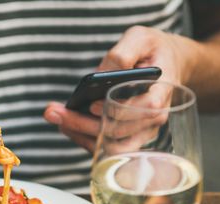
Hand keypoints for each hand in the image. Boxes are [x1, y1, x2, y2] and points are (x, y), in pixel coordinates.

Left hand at [44, 26, 194, 151]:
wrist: (165, 64)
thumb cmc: (151, 50)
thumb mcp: (140, 39)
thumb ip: (123, 53)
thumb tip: (104, 71)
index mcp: (160, 94)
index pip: (142, 111)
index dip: (117, 111)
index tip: (92, 105)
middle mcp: (152, 120)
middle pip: (116, 132)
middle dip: (82, 123)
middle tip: (54, 112)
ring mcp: (140, 133)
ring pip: (108, 146)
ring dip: (78, 134)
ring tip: (56, 118)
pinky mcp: (127, 139)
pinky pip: (104, 148)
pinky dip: (82, 139)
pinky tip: (65, 125)